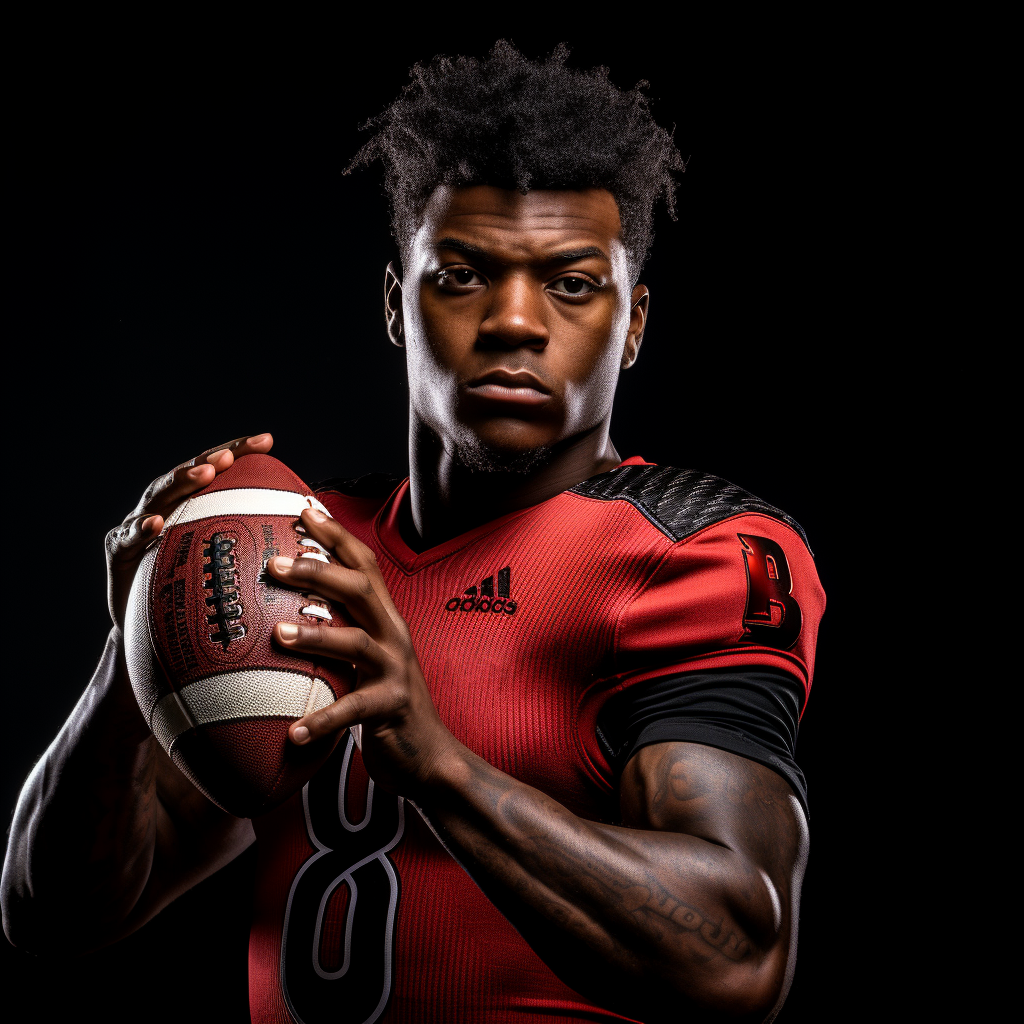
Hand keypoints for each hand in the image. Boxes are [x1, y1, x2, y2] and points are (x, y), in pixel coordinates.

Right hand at [105, 433, 274, 630]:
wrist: (151, 635)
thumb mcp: (228, 569)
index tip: (267, 441)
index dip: (240, 452)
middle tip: (231, 456)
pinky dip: (141, 528)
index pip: (218, 472)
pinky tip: (155, 524)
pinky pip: (128, 537)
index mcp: (193, 506)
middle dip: (210, 459)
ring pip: (159, 496)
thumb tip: (305, 537)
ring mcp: (139, 526)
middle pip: (189, 475)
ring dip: (180, 482)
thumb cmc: (197, 596)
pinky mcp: (119, 551)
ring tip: (203, 473)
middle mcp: (166, 508)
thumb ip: (255, 548)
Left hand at [267, 508, 457, 795]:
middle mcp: (393, 636)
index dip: (336, 535)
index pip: (364, 565)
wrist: (429, 756)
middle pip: (362, 589)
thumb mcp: (365, 659)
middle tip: (275, 563)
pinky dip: (323, 721)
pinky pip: (354, 711)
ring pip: (357, 642)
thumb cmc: (384, 704)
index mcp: (385, 619)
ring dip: (317, 636)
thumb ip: (337, 633)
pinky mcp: (392, 708)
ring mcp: (395, 671)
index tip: (303, 509)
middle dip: (320, 570)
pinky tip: (292, 733)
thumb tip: (283, 616)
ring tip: (278, 636)